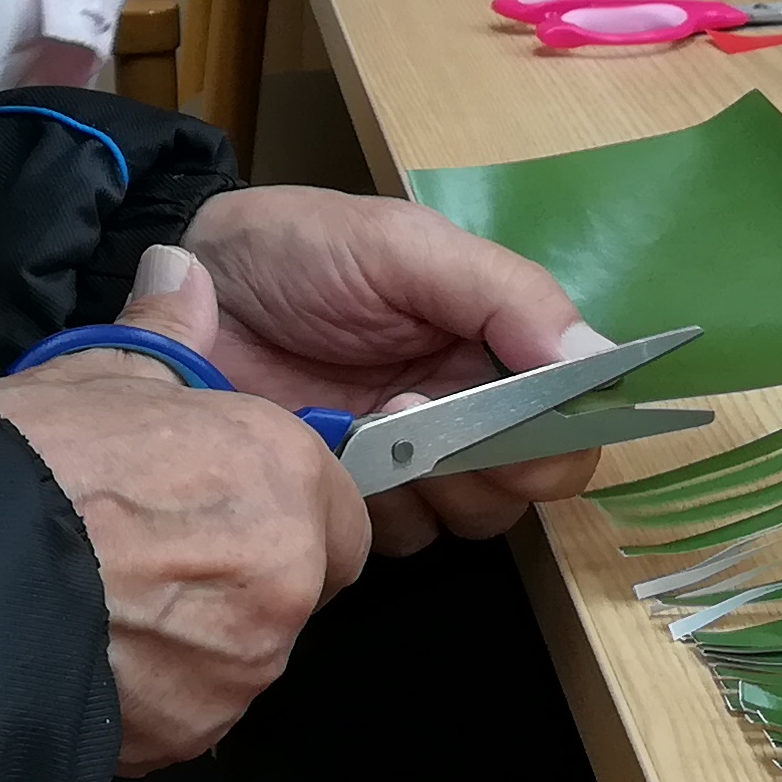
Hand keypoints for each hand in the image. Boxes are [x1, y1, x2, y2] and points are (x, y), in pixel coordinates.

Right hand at [0, 244, 369, 773]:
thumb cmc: (27, 459)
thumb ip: (165, 333)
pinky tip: (90, 654)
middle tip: (148, 553)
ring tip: (106, 606)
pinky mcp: (194, 732)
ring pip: (246, 652)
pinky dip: (158, 691)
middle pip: (298, 585)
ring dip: (199, 637)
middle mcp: (286, 575)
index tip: (216, 504)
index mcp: (280, 473)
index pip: (338, 509)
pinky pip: (194, 708)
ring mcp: (243, 664)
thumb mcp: (95, 374)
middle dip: (243, 575)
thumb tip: (182, 269)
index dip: (280, 506)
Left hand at [180, 187, 606, 552]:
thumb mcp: (400, 245)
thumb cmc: (296, 250)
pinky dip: (366, 508)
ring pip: (465, 518)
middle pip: (527, 483)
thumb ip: (501, 294)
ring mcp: (407, 459)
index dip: (553, 438)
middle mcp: (465, 407)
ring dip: (424, 486)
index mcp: (493, 342)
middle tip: (414, 419)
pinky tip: (325, 454)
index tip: (504, 424)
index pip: (569, 419)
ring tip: (360, 428)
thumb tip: (594, 358)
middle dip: (485, 466)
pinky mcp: (349, 496)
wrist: (188, 289)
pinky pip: (390, 536)